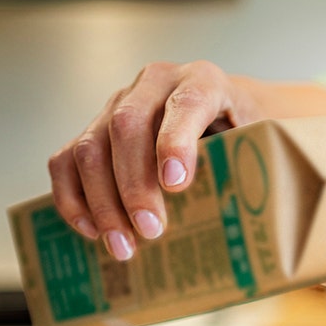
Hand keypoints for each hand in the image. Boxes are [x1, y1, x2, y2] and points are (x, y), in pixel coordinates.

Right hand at [47, 61, 259, 259]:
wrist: (226, 110)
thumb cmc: (244, 132)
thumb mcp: (259, 140)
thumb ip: (252, 162)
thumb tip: (247, 216)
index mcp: (203, 80)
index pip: (186, 103)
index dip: (176, 142)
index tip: (176, 184)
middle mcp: (155, 84)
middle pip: (127, 126)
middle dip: (135, 184)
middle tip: (151, 231)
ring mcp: (118, 102)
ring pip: (91, 146)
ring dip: (102, 201)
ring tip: (123, 245)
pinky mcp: (94, 127)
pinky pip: (66, 160)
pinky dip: (73, 197)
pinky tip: (92, 230)